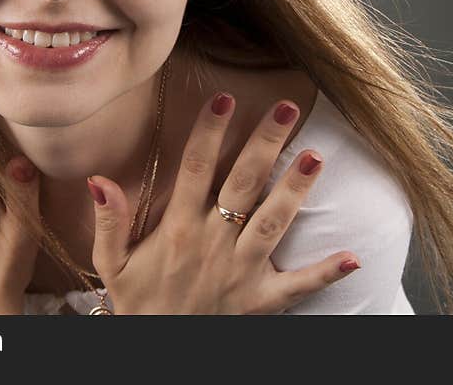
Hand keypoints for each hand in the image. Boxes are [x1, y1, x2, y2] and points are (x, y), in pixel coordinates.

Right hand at [87, 92, 360, 313]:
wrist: (159, 353)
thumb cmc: (137, 301)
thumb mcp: (111, 264)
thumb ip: (109, 221)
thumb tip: (99, 179)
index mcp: (177, 230)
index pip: (195, 169)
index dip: (209, 132)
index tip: (224, 99)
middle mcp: (213, 244)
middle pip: (242, 184)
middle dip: (264, 143)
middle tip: (286, 108)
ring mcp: (241, 272)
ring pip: (273, 223)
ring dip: (295, 190)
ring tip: (315, 156)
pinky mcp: (261, 300)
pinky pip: (297, 285)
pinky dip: (326, 273)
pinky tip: (353, 256)